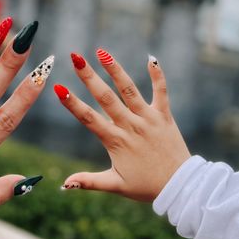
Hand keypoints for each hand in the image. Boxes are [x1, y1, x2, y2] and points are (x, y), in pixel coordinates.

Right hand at [55, 51, 189, 201]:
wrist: (181, 187)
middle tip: (75, 57)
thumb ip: (89, 182)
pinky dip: (157, 75)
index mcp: (115, 141)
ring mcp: (148, 119)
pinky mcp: (164, 116)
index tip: (58, 88)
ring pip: (129, 90)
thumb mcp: (115, 185)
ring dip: (115, 70)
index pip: (88, 118)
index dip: (72, 103)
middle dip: (89, 76)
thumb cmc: (146, 187)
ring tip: (102, 52)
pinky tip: (151, 58)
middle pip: (106, 98)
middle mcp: (131, 126)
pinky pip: (161, 92)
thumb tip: (64, 184)